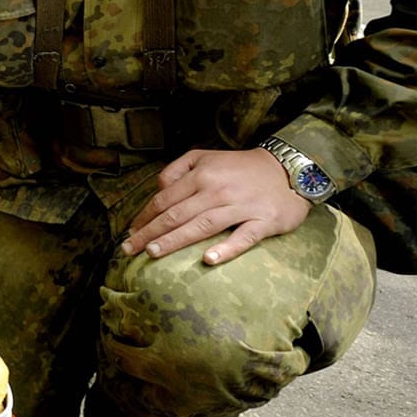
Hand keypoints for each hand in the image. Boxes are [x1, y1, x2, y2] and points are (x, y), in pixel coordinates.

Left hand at [121, 147, 312, 265]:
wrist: (287, 169)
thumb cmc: (239, 167)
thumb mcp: (204, 157)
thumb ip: (177, 170)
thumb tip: (157, 189)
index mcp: (202, 175)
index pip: (165, 199)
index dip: (145, 217)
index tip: (130, 232)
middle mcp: (218, 190)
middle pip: (178, 214)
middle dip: (151, 233)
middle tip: (129, 249)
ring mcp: (241, 206)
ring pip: (203, 225)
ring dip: (176, 239)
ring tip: (153, 253)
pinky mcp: (263, 221)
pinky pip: (243, 237)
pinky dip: (227, 248)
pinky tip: (209, 259)